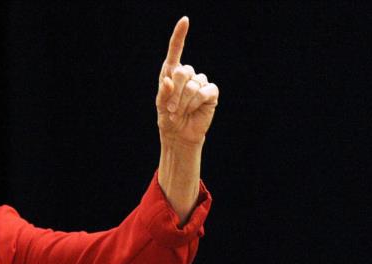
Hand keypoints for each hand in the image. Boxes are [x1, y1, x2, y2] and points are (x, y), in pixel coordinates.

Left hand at [156, 16, 218, 146]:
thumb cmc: (167, 117)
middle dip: (175, 92)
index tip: (185, 20)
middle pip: (183, 71)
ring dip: (183, 102)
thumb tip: (169, 80)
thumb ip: (164, 92)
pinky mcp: (211, 92)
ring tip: (179, 113)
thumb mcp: (161, 105)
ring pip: (193, 85)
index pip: (176, 50)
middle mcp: (188, 74)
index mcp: (172, 72)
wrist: (179, 134)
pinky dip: (195, 103)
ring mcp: (201, 82)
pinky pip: (204, 92)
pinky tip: (192, 110)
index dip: (180, 35)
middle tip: (171, 109)